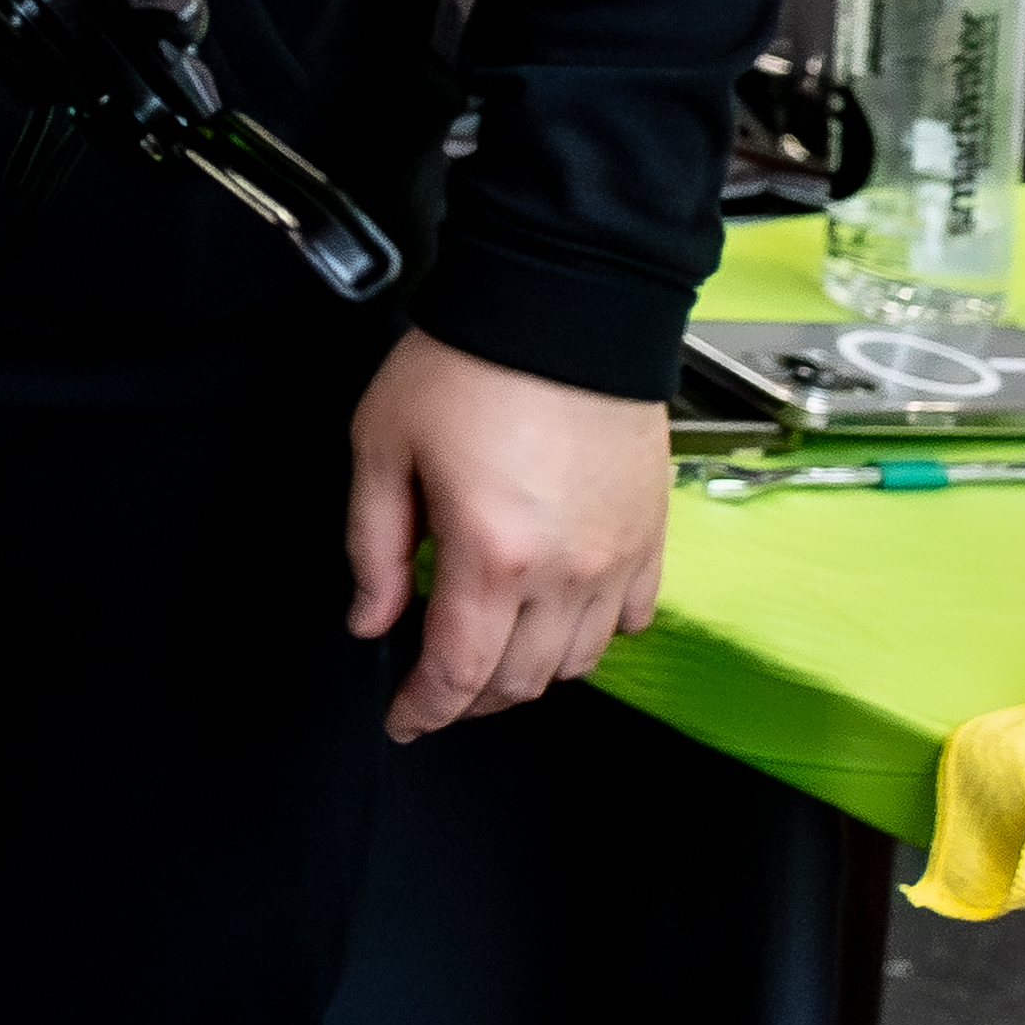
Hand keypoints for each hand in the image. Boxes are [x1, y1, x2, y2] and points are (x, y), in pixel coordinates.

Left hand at [343, 326, 667, 742]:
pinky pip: (634, 616)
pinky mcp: (653, 532)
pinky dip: (593, 635)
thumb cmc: (467, 365)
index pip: (459, 671)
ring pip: (580, 660)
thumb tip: (371, 619)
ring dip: (531, 673)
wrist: (561, 304)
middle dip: (471, 699)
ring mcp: (621, 554)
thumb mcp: (382, 450)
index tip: (403, 720)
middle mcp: (568, 569)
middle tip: (434, 690)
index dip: (424, 709)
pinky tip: (557, 618)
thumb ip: (374, 548)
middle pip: (523, 680)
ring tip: (489, 656)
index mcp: (493, 554)